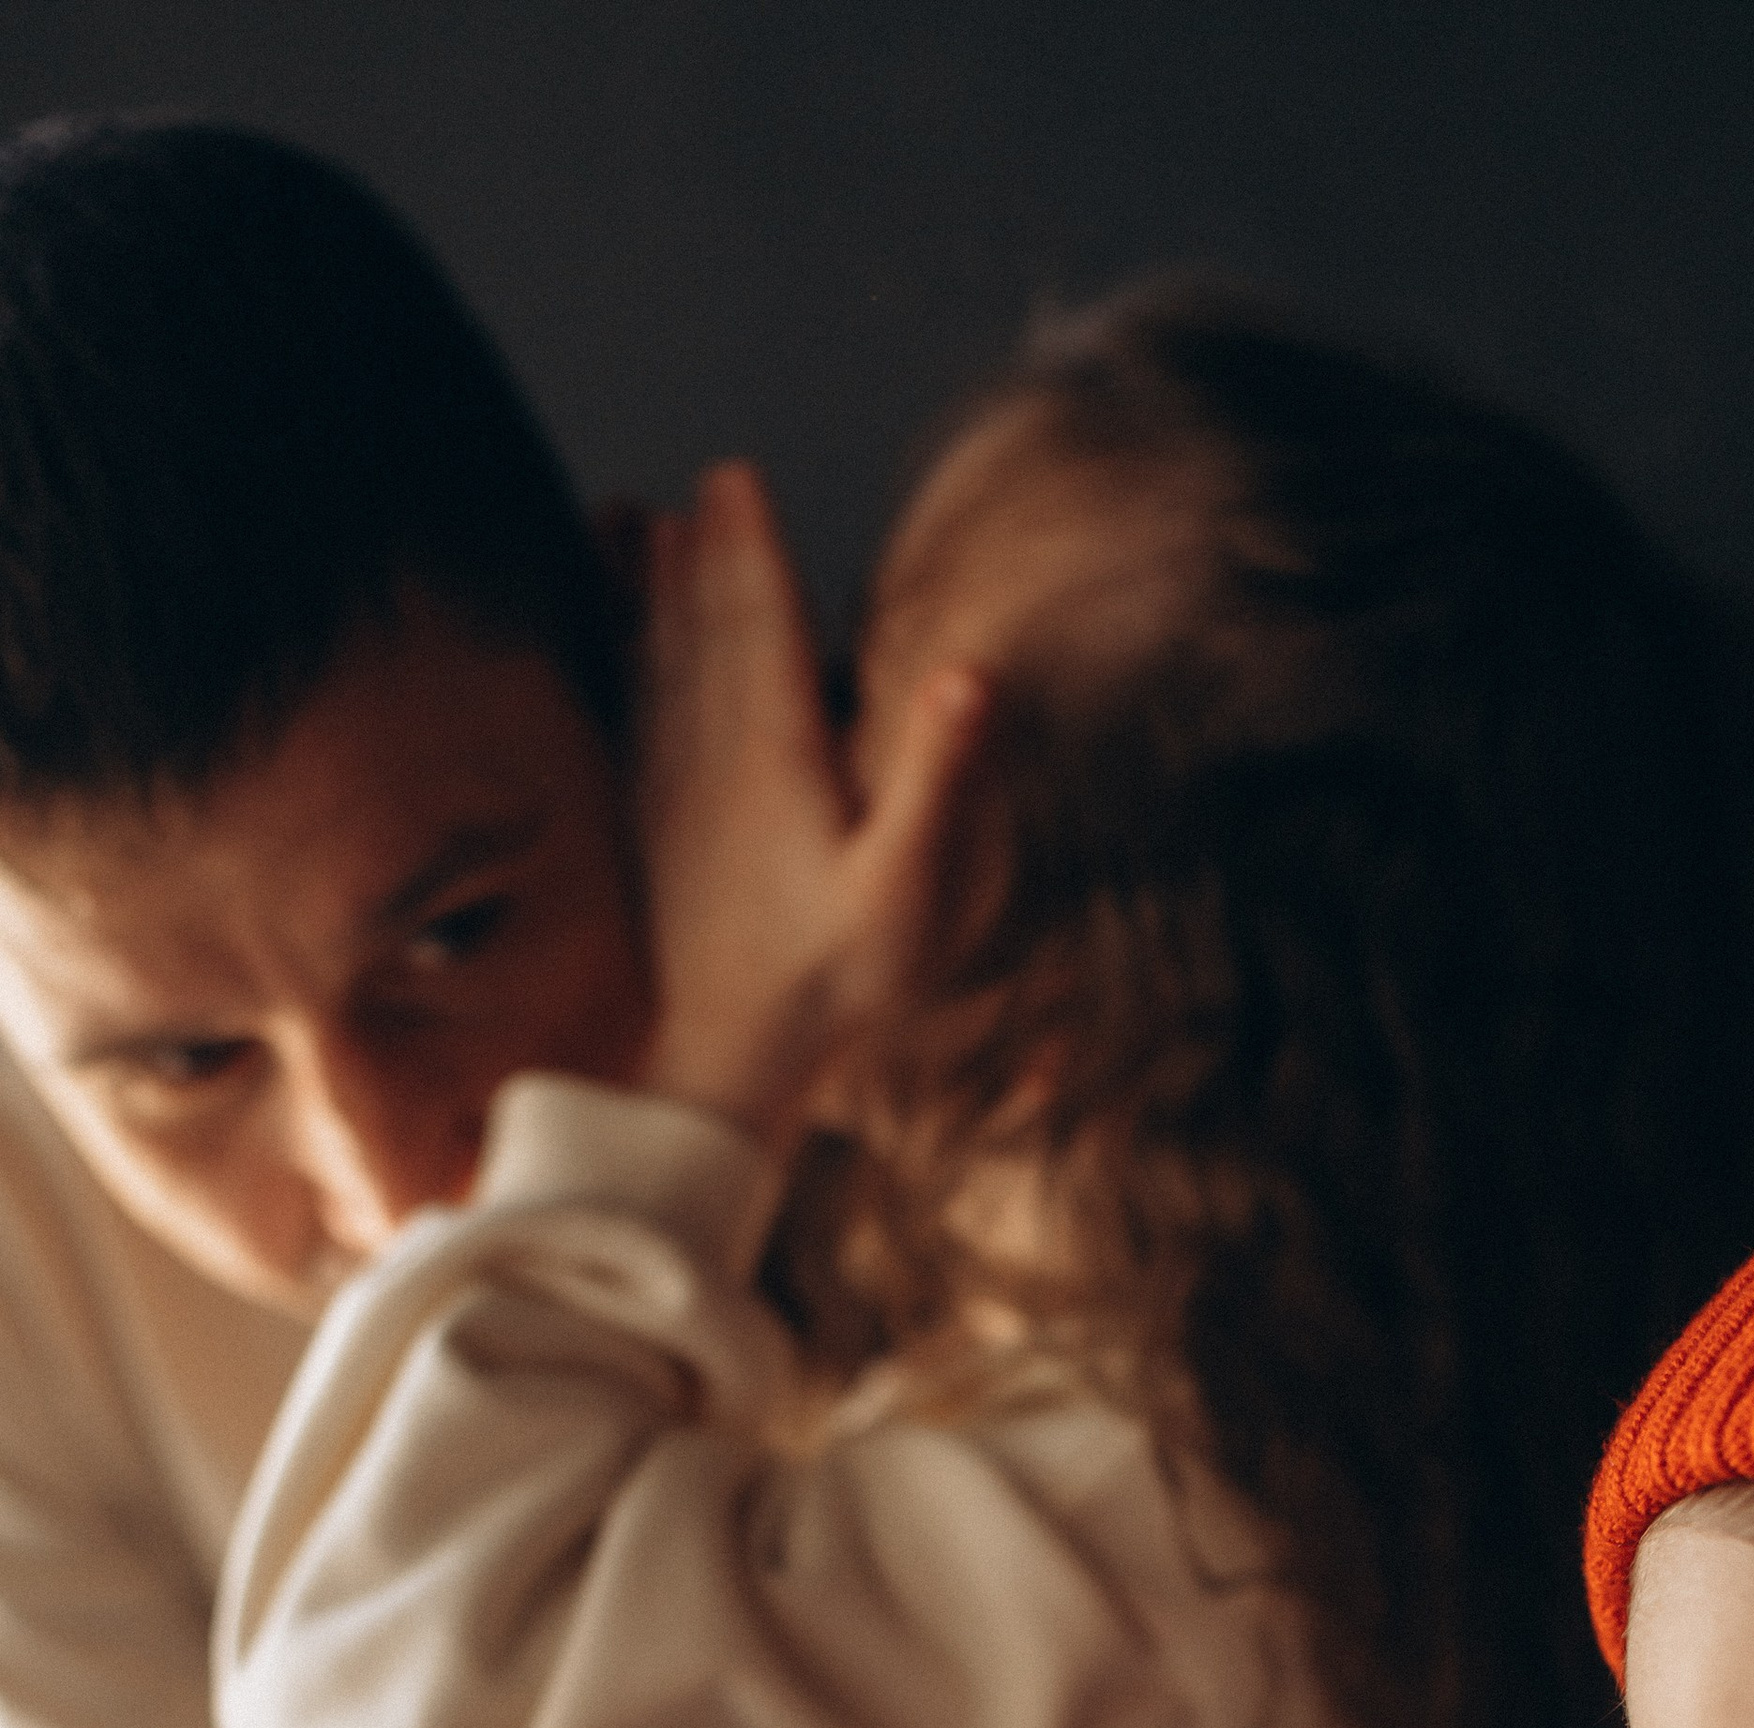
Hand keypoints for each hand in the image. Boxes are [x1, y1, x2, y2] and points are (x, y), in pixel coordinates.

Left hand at [640, 459, 988, 1146]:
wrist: (728, 1061)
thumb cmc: (833, 983)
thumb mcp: (909, 888)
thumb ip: (938, 776)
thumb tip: (969, 672)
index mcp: (776, 755)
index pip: (758, 624)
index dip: (751, 548)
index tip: (736, 478)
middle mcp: (714, 759)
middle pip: (703, 630)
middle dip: (704, 553)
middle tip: (705, 486)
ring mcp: (677, 795)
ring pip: (659, 667)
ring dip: (652, 596)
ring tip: (642, 528)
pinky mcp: (656, 834)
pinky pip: (636, 721)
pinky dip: (626, 665)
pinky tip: (623, 645)